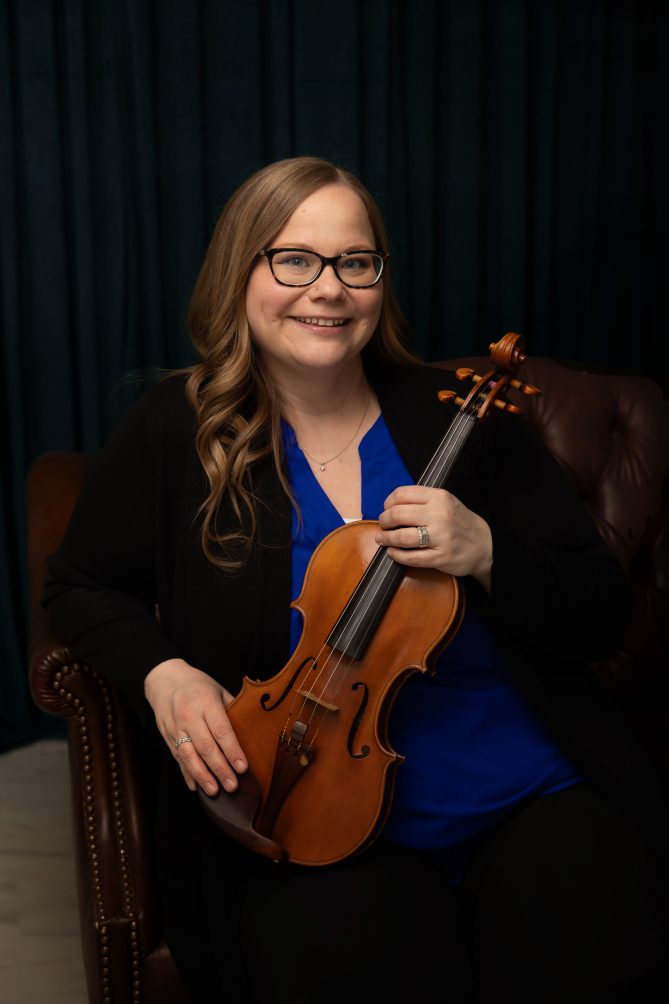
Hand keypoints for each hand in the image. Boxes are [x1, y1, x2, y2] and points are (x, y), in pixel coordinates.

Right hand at [144, 658, 246, 794]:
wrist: (165, 680)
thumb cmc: (198, 686)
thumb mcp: (218, 690)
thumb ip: (233, 710)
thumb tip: (251, 731)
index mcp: (206, 702)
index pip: (221, 730)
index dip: (232, 750)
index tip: (243, 767)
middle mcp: (189, 716)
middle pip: (205, 746)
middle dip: (220, 768)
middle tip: (233, 786)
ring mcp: (175, 728)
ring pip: (188, 756)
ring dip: (202, 776)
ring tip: (214, 791)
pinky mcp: (166, 737)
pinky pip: (177, 758)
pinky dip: (187, 774)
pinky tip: (196, 787)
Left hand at [375, 485, 492, 590]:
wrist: (486, 546)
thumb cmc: (461, 523)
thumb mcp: (446, 502)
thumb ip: (423, 500)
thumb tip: (392, 506)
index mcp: (439, 497)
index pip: (402, 494)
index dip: (388, 502)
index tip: (387, 509)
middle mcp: (439, 515)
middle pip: (397, 514)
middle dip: (384, 521)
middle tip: (383, 525)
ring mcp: (440, 537)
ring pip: (401, 537)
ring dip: (386, 538)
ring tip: (382, 539)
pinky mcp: (440, 557)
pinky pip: (411, 557)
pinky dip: (396, 555)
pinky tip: (393, 553)